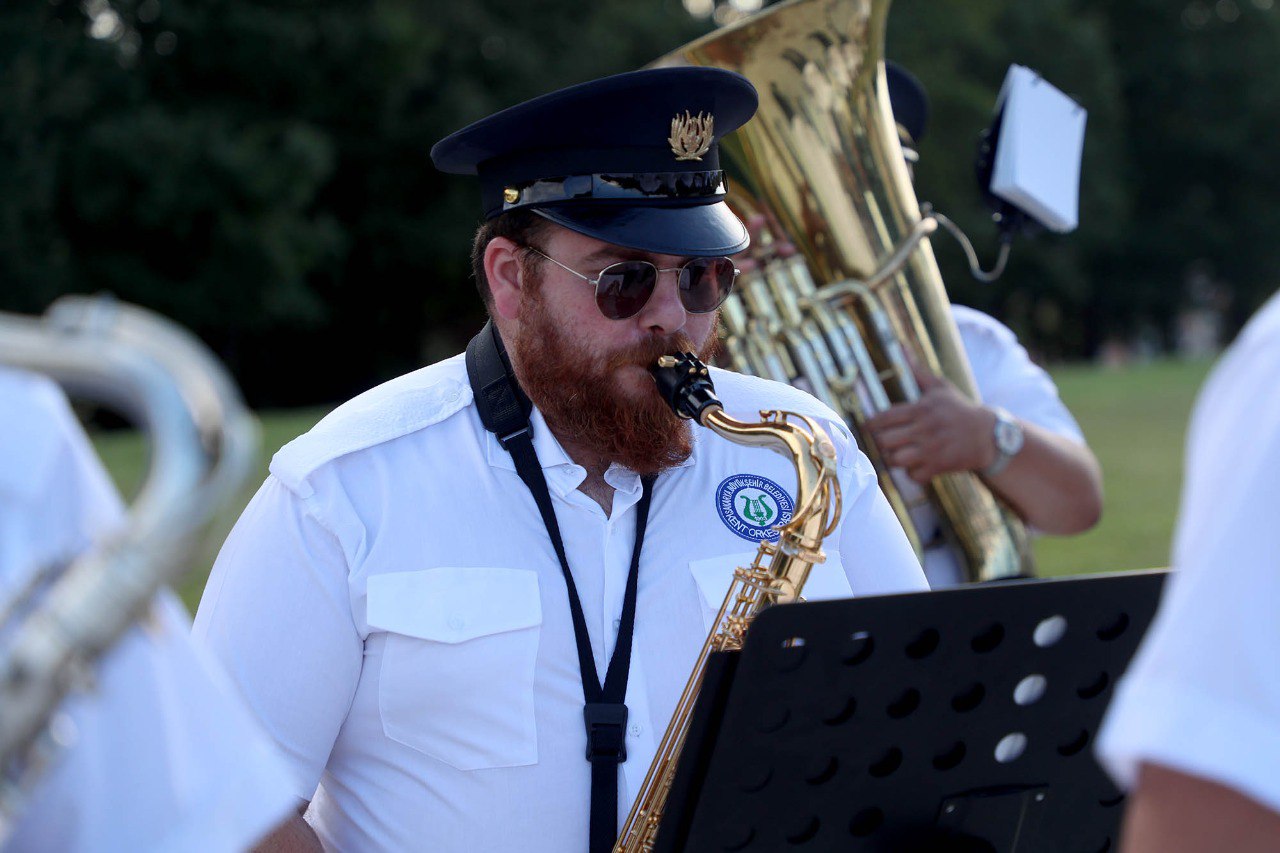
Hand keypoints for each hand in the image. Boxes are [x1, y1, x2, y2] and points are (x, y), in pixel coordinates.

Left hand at [866, 365, 997, 483]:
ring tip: (898, 454)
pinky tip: (916, 465)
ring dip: (894, 459)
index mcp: (921, 409)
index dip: (871, 425)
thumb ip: (918, 371)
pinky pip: (913, 476)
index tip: (868, 428)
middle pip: (885, 441)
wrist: (989, 436)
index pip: (884, 418)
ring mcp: (932, 450)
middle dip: (882, 443)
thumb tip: (902, 347)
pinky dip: (911, 473)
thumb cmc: (959, 409)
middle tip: (885, 442)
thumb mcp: (940, 387)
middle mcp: (924, 429)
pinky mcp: (939, 466)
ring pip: (896, 460)